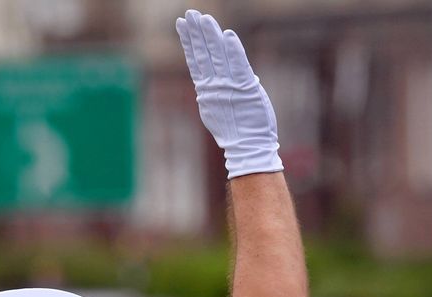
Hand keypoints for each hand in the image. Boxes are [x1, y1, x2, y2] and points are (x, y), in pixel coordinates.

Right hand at [176, 10, 281, 178]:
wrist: (249, 147)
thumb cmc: (239, 129)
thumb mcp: (223, 106)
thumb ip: (220, 89)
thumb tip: (218, 77)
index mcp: (208, 89)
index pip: (196, 60)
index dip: (189, 41)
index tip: (182, 25)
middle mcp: (215, 86)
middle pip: (203, 54)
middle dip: (196, 33)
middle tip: (189, 14)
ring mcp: (229, 87)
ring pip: (217, 56)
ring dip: (210, 36)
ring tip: (202, 18)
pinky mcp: (246, 89)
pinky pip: (238, 65)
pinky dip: (232, 50)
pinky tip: (227, 35)